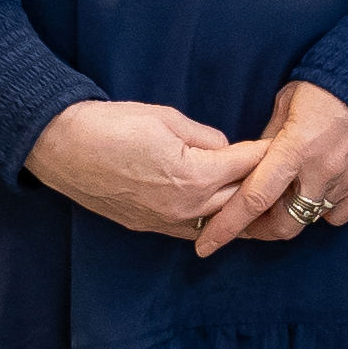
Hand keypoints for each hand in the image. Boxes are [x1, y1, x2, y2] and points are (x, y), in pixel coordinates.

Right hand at [24, 100, 266, 239]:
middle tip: (285, 180)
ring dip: (239, 214)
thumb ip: (204, 137)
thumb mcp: (167, 118)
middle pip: (238, 202)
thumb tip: (225, 149)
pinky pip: (190, 231)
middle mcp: (185, 208)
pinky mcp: (147, 227)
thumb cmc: (113, 125)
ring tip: (263, 207)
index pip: (245, 166)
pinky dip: (209, 224)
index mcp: (195, 176)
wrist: (62, 146)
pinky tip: (221, 218)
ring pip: (216, 225)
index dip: (266, 154)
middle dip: (261, 189)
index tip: (285, 146)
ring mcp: (164, 222)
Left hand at [198, 83, 347, 254]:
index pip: (253, 198)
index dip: (227, 226)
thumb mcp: (284, 106)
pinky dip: (327, 208)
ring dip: (294, 213)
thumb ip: (267, 142)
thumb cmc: (323, 88)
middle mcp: (321, 171)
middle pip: (284, 224)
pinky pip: (340, 214)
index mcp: (294, 148)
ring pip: (311, 218)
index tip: (206, 244)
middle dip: (260, 230)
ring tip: (289, 194)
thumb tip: (249, 168)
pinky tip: (322, 190)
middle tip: (249, 224)